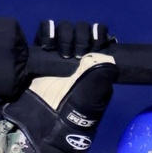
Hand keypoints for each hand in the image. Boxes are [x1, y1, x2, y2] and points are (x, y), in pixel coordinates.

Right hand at [0, 20, 117, 152]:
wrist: (41, 123)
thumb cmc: (70, 113)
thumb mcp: (91, 98)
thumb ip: (102, 78)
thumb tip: (110, 57)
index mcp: (94, 68)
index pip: (99, 38)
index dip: (97, 35)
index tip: (93, 44)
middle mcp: (78, 60)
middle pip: (82, 30)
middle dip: (80, 36)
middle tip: (75, 53)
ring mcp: (59, 57)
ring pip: (64, 29)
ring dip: (64, 34)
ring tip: (61, 51)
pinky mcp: (41, 56)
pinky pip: (45, 33)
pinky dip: (48, 32)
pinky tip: (48, 44)